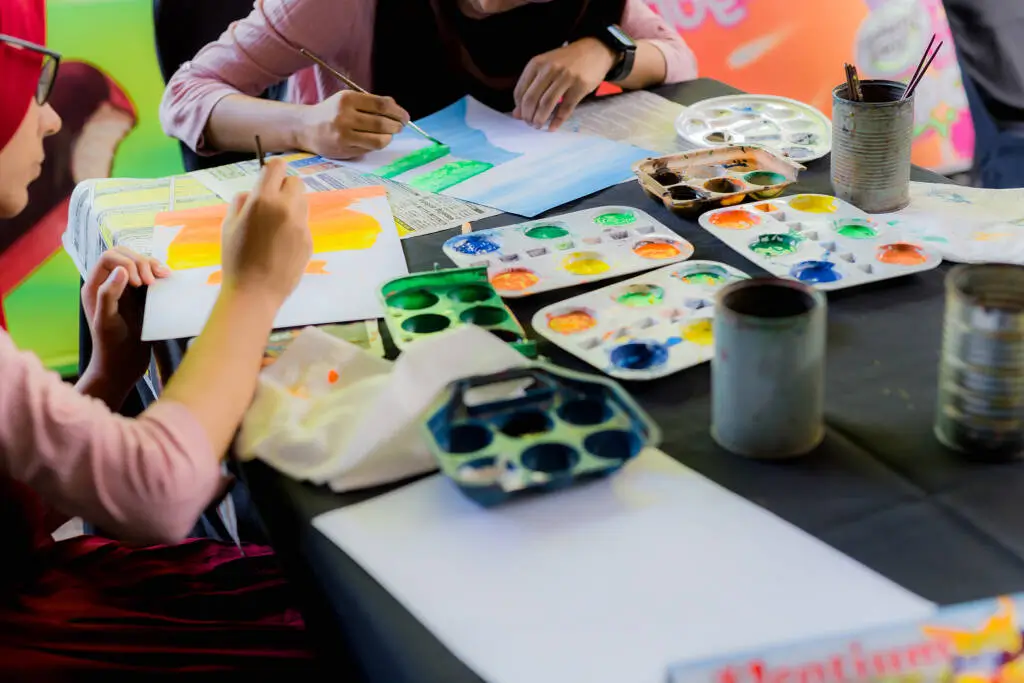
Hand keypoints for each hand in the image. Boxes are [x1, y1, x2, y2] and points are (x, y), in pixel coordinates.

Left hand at [82, 246, 169, 389]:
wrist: (123, 367)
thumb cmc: (111, 347)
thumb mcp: (107, 322)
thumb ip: (109, 295)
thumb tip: (122, 270)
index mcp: (95, 286)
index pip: (109, 258)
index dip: (127, 262)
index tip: (140, 283)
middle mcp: (110, 284)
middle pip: (125, 255)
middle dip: (142, 262)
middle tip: (152, 283)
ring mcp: (126, 290)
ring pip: (139, 263)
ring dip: (153, 265)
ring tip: (164, 278)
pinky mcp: (141, 298)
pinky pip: (150, 276)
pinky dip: (159, 274)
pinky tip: (168, 279)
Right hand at [221, 158, 311, 306]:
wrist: (256, 292)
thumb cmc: (236, 258)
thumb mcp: (228, 225)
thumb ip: (241, 203)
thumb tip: (250, 193)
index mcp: (263, 199)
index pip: (277, 167)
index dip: (272, 169)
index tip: (267, 178)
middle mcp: (286, 207)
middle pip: (295, 182)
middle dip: (284, 187)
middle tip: (271, 203)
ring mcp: (301, 224)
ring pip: (302, 202)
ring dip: (291, 206)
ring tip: (274, 227)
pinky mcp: (309, 240)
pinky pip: (303, 224)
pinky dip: (294, 227)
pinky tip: (281, 245)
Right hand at [300, 90, 409, 158]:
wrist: (306, 127)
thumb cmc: (332, 112)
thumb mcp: (348, 100)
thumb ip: (371, 102)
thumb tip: (396, 107)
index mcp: (348, 99)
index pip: (381, 104)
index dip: (398, 112)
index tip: (405, 116)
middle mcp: (345, 116)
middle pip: (382, 123)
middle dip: (396, 126)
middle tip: (400, 126)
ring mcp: (344, 134)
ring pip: (379, 139)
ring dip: (389, 137)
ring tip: (390, 134)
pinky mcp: (344, 149)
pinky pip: (370, 148)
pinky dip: (378, 144)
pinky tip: (377, 140)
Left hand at [513, 38, 616, 130]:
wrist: (594, 50)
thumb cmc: (566, 61)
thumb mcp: (545, 68)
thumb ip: (530, 87)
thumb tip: (516, 114)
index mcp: (537, 63)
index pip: (520, 91)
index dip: (519, 107)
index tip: (522, 116)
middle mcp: (549, 69)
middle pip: (531, 99)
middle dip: (528, 116)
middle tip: (530, 124)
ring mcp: (566, 77)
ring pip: (546, 104)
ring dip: (540, 119)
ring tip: (538, 126)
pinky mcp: (580, 86)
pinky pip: (565, 108)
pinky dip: (557, 121)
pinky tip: (552, 127)